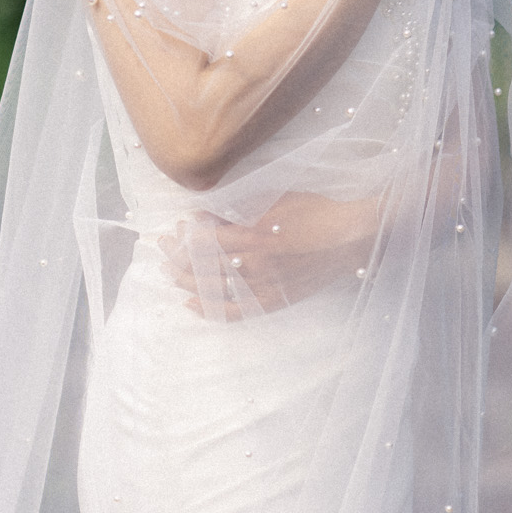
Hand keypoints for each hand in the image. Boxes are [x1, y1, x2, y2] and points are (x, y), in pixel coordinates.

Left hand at [163, 192, 380, 320]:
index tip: (177, 228)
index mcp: (254, 237)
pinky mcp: (273, 301)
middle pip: (202, 267)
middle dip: (176, 257)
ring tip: (169, 272)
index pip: (205, 242)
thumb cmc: (316, 212)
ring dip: (185, 281)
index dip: (185, 237)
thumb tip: (205, 214)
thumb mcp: (277, 200)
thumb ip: (240, 208)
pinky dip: (209, 310)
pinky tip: (190, 304)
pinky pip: (234, 312)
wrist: (349, 238)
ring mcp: (263, 287)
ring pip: (212, 290)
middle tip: (162, 247)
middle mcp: (254, 266)